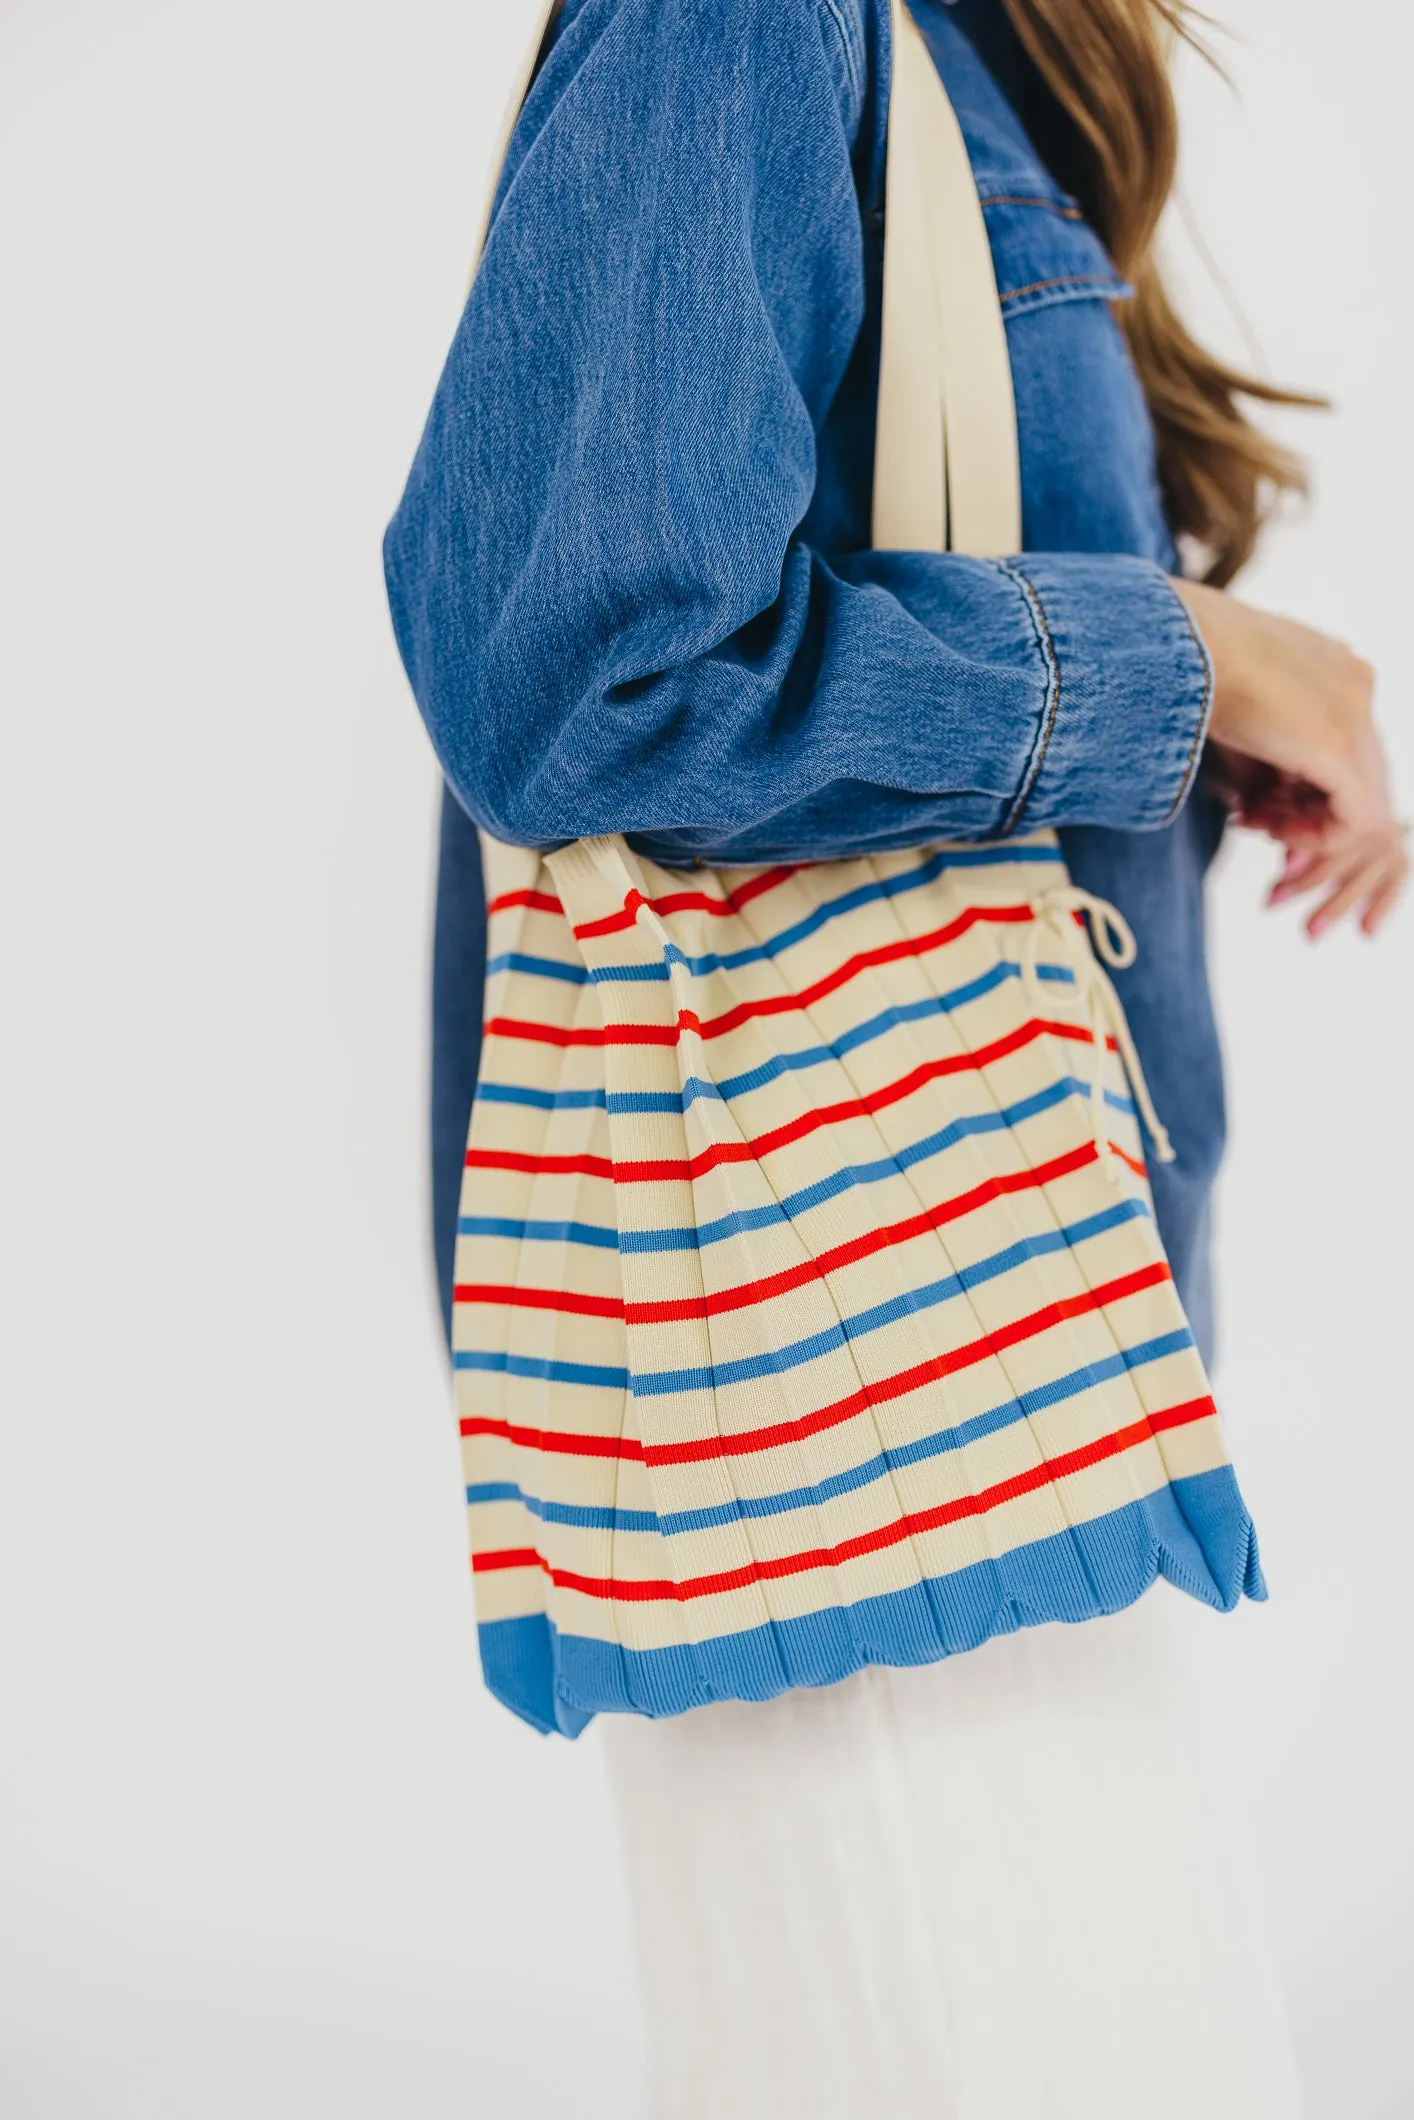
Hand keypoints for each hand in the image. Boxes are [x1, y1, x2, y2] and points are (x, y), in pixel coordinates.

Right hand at [1173, 578, 1407, 935]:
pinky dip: (1317, 836)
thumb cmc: (1186, 669)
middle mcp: (1355, 685)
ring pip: (1361, 797)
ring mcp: (1355, 712)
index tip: (1251, 804)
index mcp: (1332, 666)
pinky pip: (1357, 818)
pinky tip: (1274, 832)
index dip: (1299, 788)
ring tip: (1253, 823)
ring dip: (1306, 823)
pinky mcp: (1339, 748)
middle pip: (1354, 772)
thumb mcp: (1232, 716)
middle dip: (1305, 809)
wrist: (1176, 646)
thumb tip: (1253, 805)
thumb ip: (1256, 761)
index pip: (1339, 746)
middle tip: (1252, 821)